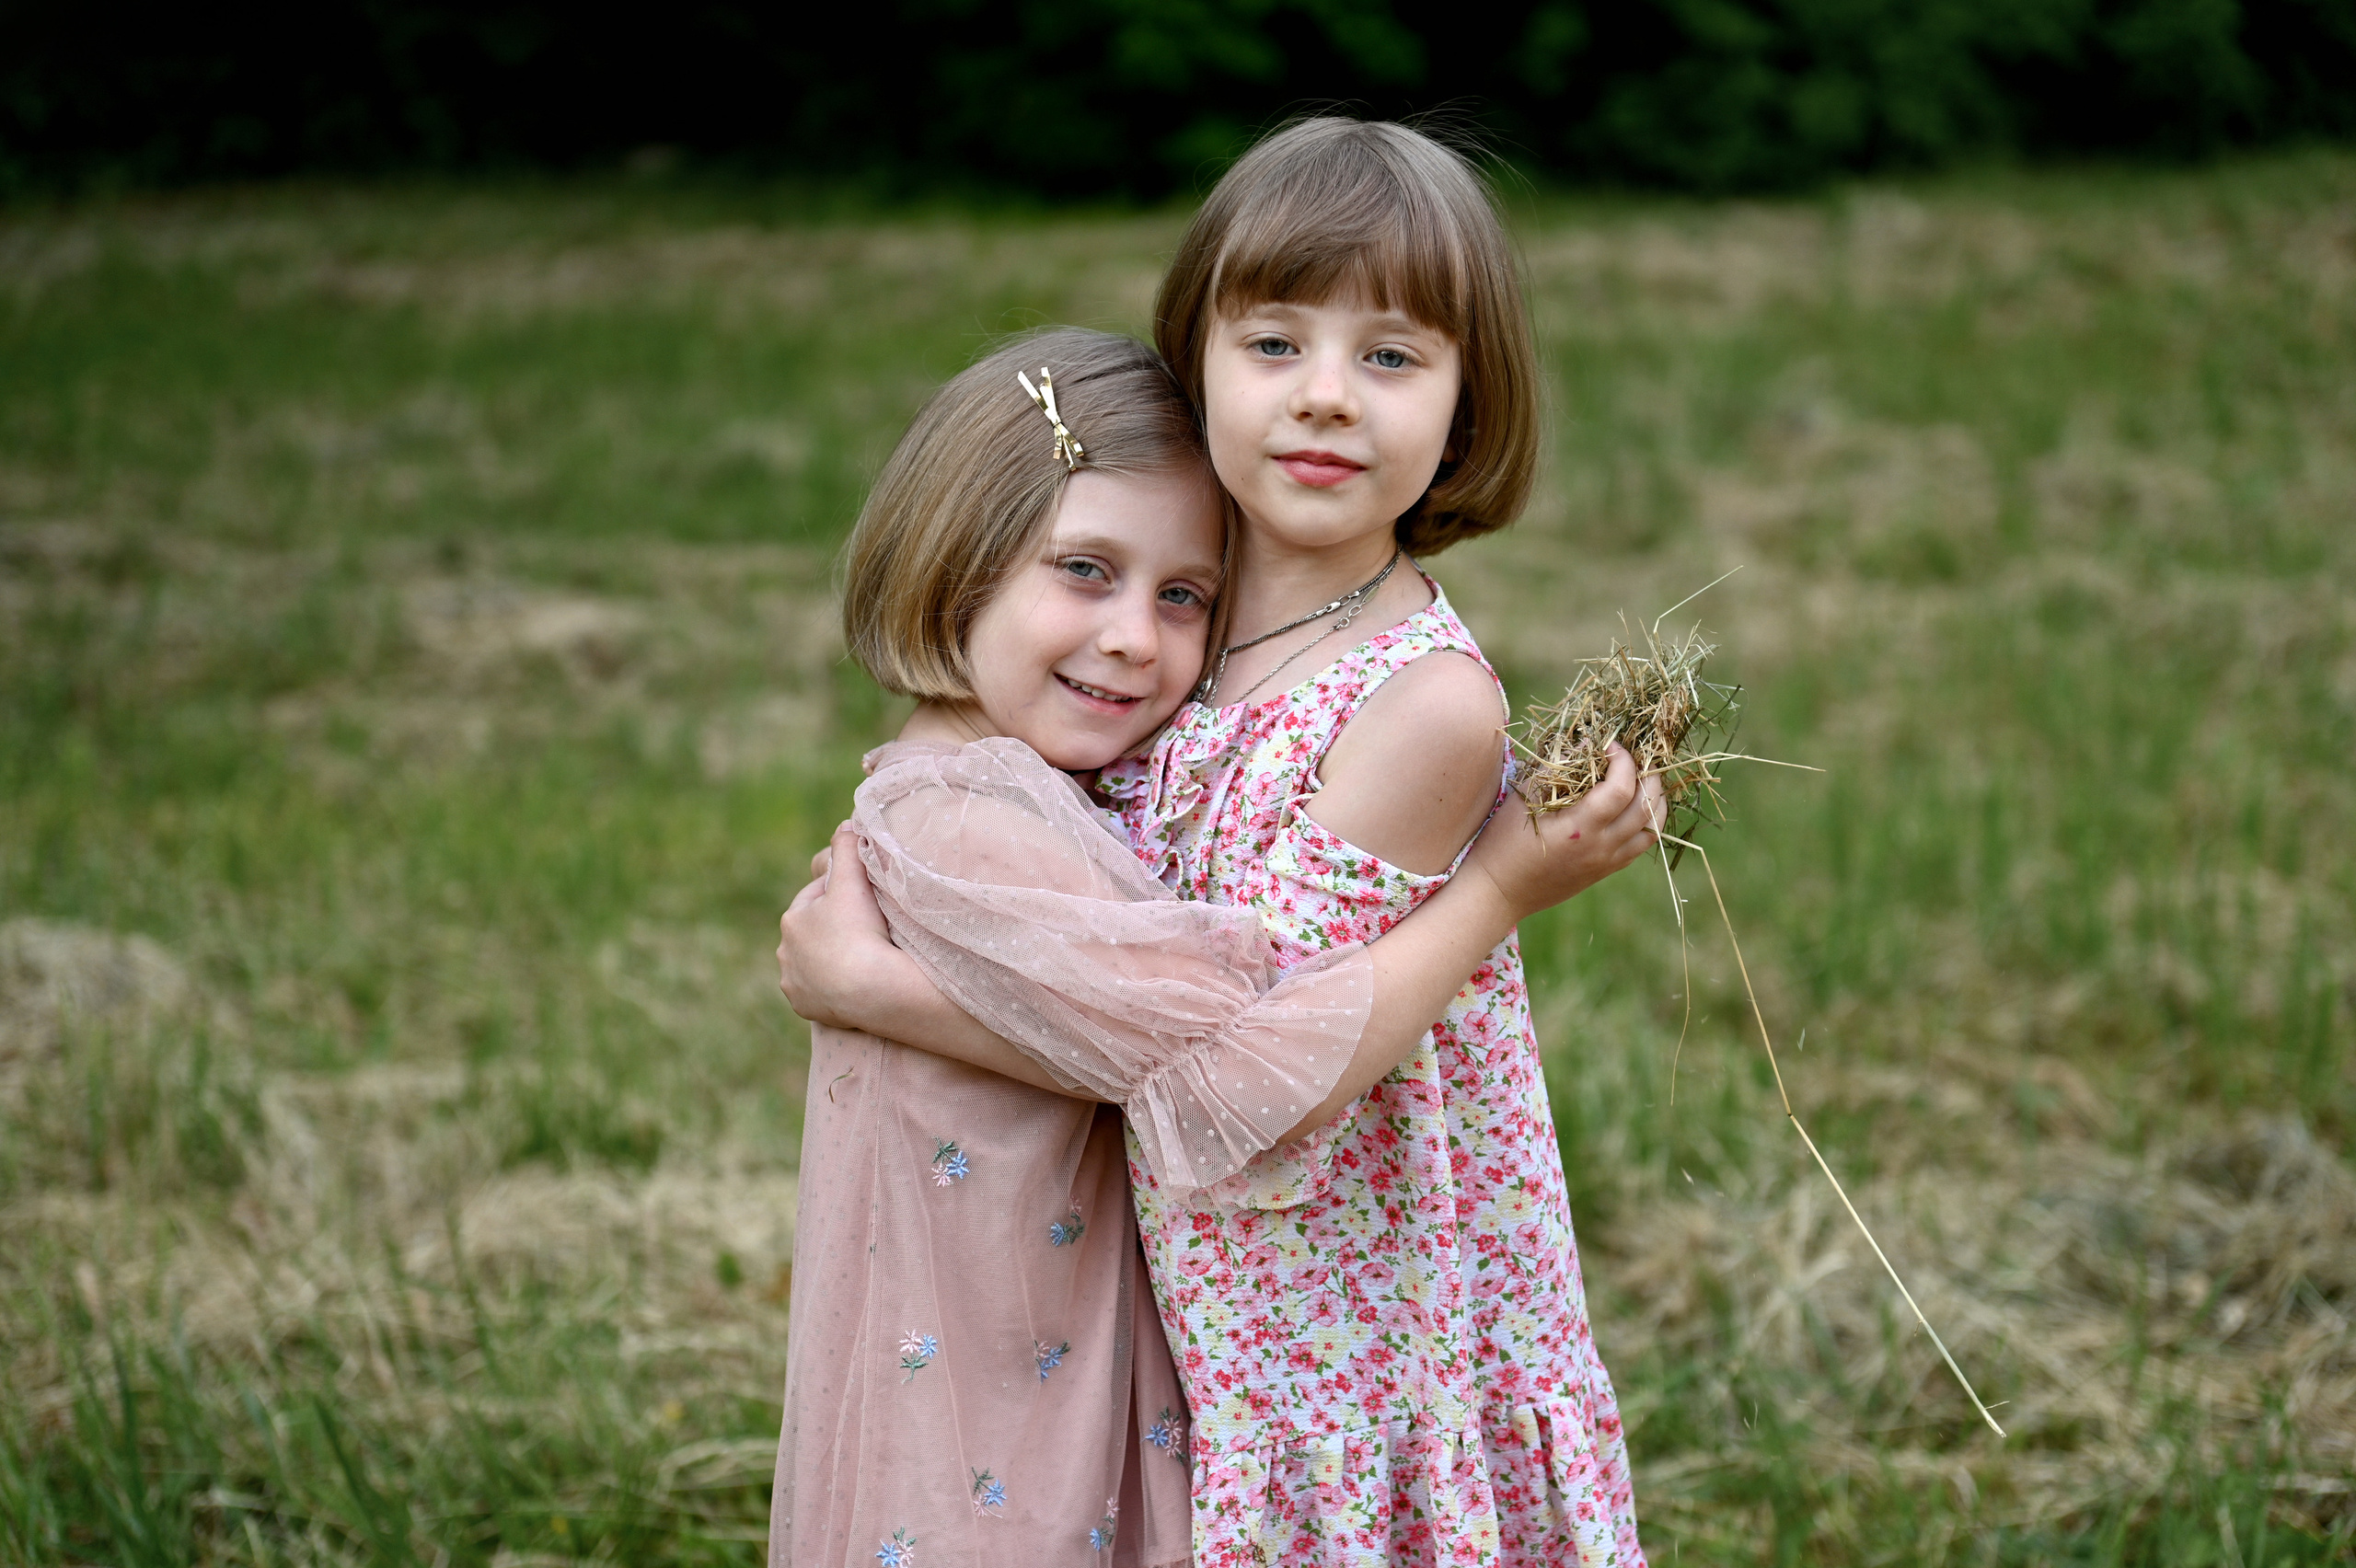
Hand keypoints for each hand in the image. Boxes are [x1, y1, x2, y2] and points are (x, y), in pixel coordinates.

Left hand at [775, 824, 900, 1029]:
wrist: (871, 989)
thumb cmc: (861, 931)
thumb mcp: (854, 879)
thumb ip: (848, 846)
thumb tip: (845, 823)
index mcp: (792, 920)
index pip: (817, 898)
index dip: (842, 895)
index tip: (865, 898)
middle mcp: (785, 952)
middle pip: (814, 933)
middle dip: (834, 928)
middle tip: (868, 928)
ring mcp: (795, 984)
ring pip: (814, 964)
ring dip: (832, 959)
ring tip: (861, 958)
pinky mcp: (806, 1008)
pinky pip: (819, 994)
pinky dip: (832, 989)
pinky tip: (852, 985)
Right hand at [1461, 742, 1665, 920]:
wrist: (1498, 892)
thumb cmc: (1502, 842)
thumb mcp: (1521, 799)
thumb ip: (1554, 769)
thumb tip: (1585, 742)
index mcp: (1580, 827)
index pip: (1621, 788)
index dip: (1624, 761)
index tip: (1611, 745)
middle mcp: (1601, 847)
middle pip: (1646, 807)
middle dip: (1649, 775)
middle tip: (1637, 757)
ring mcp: (1607, 862)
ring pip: (1652, 829)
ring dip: (1655, 800)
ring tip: (1644, 780)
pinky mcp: (1605, 871)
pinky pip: (1641, 845)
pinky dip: (1647, 822)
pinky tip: (1634, 807)